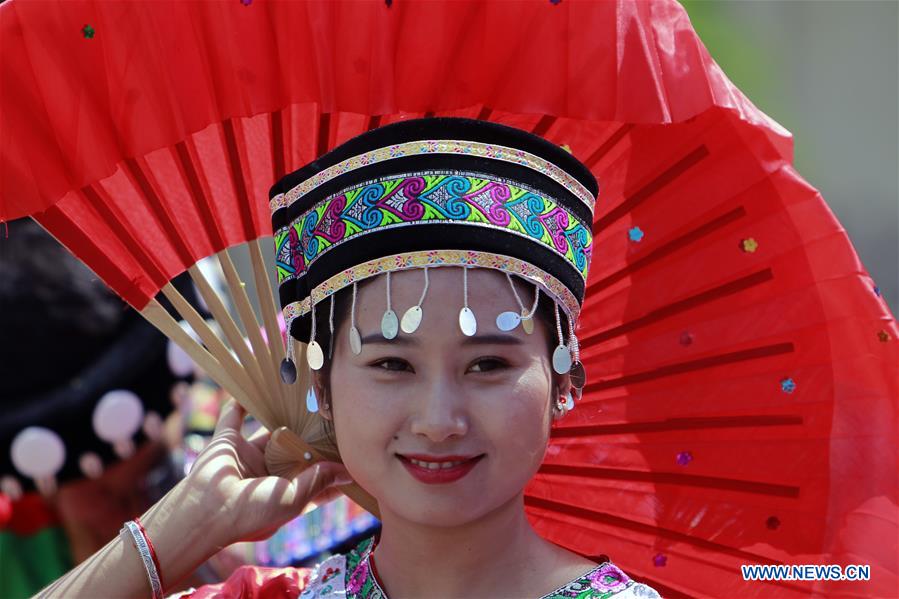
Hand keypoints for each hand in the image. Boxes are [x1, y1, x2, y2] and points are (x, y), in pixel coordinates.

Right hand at [183, 399, 350, 545]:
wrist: (206, 510)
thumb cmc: (252, 512)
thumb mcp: (293, 499)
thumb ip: (318, 482)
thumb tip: (347, 472)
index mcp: (284, 492)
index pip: (314, 478)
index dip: (330, 467)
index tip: (351, 450)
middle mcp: (267, 474)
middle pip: (293, 451)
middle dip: (308, 437)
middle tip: (331, 415)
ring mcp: (246, 457)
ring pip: (268, 431)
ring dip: (281, 417)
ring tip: (301, 396)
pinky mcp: (226, 442)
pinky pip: (232, 417)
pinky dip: (239, 402)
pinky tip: (254, 385)